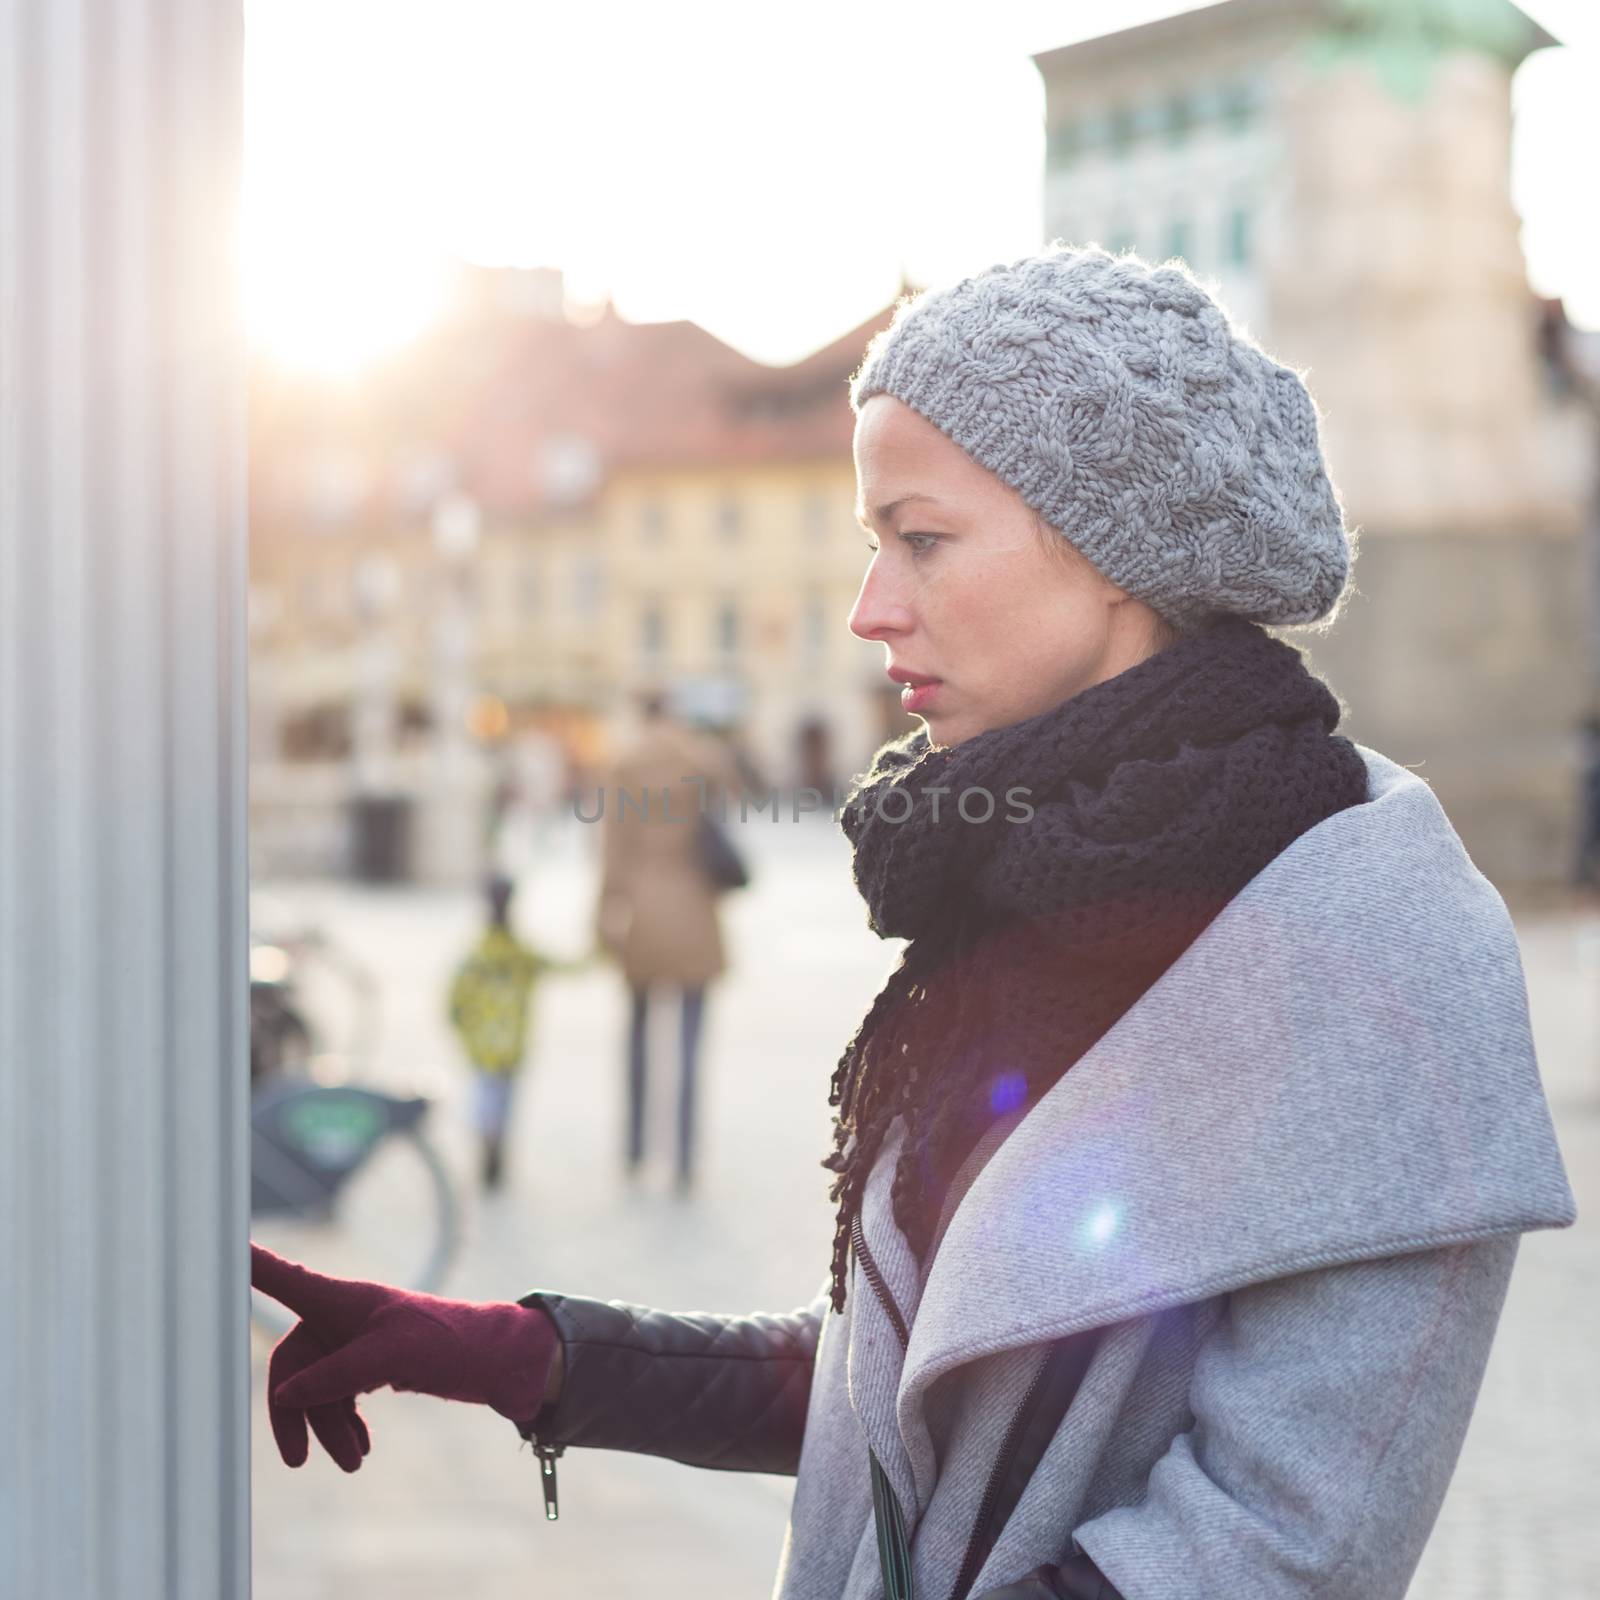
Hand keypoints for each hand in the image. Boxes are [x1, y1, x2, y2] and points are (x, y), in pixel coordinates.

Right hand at [252, 1242, 559, 1472]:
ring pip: (317, 1390)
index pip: (282, 1280)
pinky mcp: (371, 1364)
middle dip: (295, 1414)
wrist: (493, 1360)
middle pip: (291, 1366)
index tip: (218, 1244)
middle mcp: (342, 1317)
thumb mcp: (390, 1355)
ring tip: (354, 1462)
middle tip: (298, 1461)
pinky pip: (339, 1396)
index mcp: (340, 1300)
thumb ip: (335, 1375)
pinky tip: (360, 1448)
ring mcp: (355, 1342)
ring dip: (328, 1429)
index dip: (248, 1265)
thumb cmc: (446, 1340)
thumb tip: (285, 1397)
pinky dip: (344, 1423)